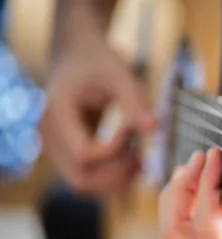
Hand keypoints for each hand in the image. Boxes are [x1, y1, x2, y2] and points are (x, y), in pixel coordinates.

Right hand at [40, 34, 155, 194]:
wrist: (76, 55)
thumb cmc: (98, 61)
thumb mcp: (118, 73)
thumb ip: (135, 100)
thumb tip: (154, 128)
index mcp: (57, 113)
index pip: (84, 154)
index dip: (114, 151)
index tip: (130, 130)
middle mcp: (49, 135)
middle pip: (80, 178)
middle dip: (117, 175)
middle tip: (142, 157)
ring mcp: (54, 147)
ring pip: (82, 184)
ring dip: (116, 181)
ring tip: (140, 161)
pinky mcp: (65, 153)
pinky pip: (86, 178)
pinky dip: (110, 178)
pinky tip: (131, 161)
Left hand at [159, 149, 221, 238]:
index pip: (208, 225)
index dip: (206, 186)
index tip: (215, 156)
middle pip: (177, 231)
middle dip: (181, 189)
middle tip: (199, 158)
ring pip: (174, 237)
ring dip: (176, 200)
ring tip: (191, 169)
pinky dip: (184, 210)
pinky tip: (195, 189)